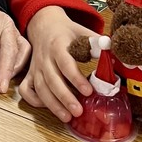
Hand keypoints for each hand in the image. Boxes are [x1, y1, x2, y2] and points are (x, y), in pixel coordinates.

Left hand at [0, 5, 29, 93]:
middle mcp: (5, 23)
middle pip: (9, 48)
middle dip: (5, 70)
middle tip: (0, 88)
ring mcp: (14, 30)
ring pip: (21, 51)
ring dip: (14, 69)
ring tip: (4, 83)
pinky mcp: (18, 37)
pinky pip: (25, 51)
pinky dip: (20, 64)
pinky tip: (10, 75)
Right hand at [19, 6, 99, 121]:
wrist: (44, 24)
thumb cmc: (66, 32)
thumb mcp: (82, 32)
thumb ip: (98, 43)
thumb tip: (115, 53)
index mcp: (58, 46)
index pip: (65, 64)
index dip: (76, 79)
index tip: (88, 91)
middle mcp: (44, 58)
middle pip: (52, 80)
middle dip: (65, 98)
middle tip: (78, 111)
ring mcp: (36, 68)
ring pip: (40, 88)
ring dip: (53, 104)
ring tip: (67, 117)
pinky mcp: (30, 74)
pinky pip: (26, 90)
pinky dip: (34, 100)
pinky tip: (48, 107)